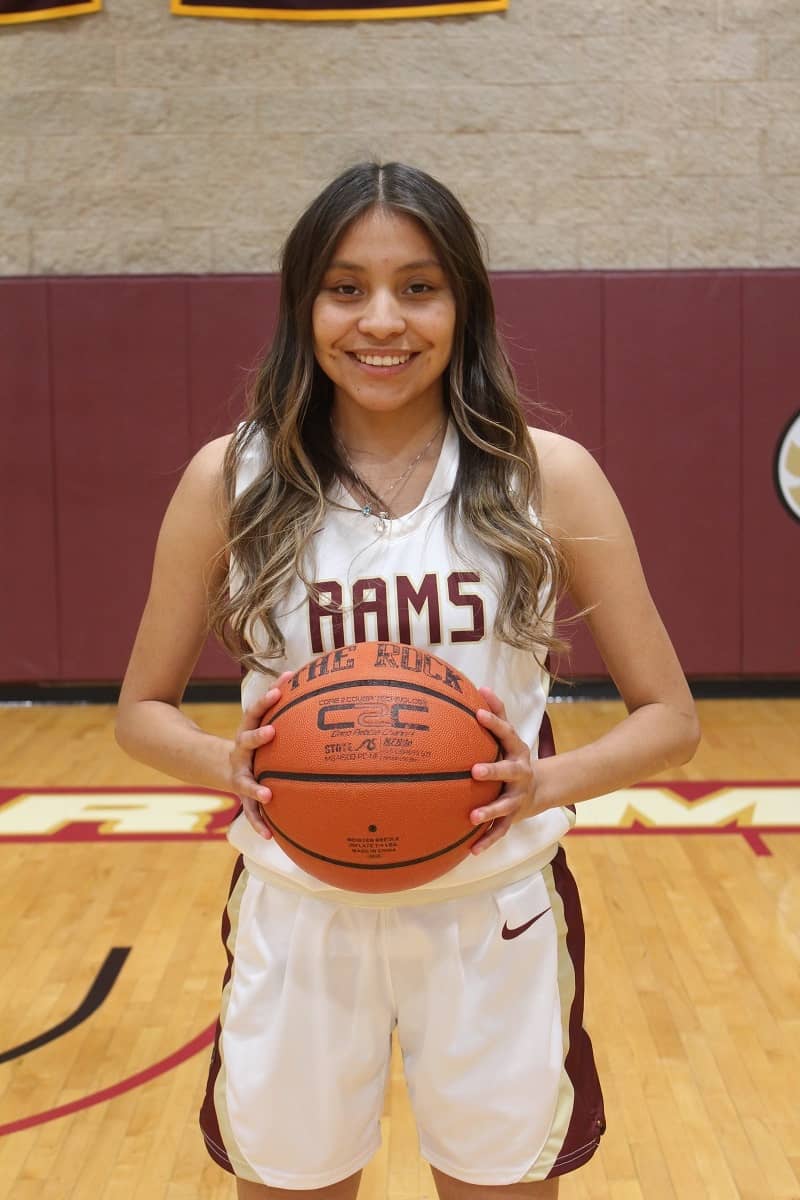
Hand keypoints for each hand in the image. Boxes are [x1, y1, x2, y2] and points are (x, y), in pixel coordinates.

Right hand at [229, 672, 292, 838]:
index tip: (279, 690)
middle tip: (272, 732)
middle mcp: (240, 751)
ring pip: (245, 782)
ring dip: (256, 788)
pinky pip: (250, 811)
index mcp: (247, 731)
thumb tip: (306, 677)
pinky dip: (258, 823)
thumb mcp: (262, 724)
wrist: (221, 766)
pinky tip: (269, 836)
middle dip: (258, 736)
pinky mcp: (241, 795)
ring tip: (269, 795)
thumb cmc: (256, 742)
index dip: (265, 700)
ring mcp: (239, 774)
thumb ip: (282, 706)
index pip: (254, 711)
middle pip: (246, 741)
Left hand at [469, 686, 536, 853]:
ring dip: (489, 811)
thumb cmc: (513, 756)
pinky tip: (471, 851)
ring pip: (505, 805)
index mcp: (517, 751)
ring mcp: (518, 797)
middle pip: (509, 771)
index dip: (494, 722)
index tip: (477, 712)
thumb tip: (480, 686)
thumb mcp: (510, 736)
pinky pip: (500, 831)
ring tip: (472, 817)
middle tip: (474, 771)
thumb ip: (497, 712)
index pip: (506, 733)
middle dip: (493, 771)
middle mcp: (520, 774)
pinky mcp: (514, 818)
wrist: (540, 789)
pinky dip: (487, 841)